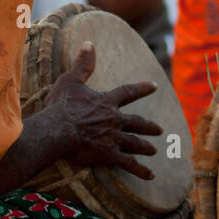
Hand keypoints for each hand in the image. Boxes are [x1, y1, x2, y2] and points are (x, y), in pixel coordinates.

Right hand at [44, 42, 162, 179]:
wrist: (58, 129)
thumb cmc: (62, 105)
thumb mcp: (71, 80)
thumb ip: (83, 63)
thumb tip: (89, 42)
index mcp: (107, 102)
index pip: (129, 92)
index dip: (142, 88)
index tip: (154, 86)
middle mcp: (115, 119)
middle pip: (137, 122)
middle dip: (148, 126)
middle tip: (159, 129)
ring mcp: (114, 138)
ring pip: (135, 142)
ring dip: (145, 146)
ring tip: (154, 150)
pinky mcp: (109, 154)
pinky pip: (129, 163)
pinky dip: (140, 170)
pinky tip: (150, 175)